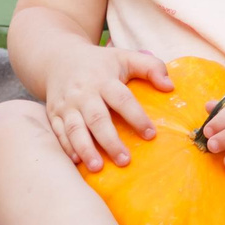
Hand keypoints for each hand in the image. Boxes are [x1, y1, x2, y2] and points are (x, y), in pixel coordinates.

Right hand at [44, 46, 170, 172]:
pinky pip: (59, 133)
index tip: (151, 134)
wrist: (59, 58)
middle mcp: (84, 93)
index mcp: (104, 79)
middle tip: (125, 160)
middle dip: (110, 141)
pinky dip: (67, 147)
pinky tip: (77, 161)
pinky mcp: (54, 114)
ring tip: (98, 167)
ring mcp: (67, 105)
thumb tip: (170, 87)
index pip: (122, 99)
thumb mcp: (125, 57)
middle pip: (97, 118)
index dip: (136, 116)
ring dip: (86, 149)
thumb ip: (150, 67)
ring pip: (75, 129)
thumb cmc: (100, 63)